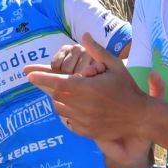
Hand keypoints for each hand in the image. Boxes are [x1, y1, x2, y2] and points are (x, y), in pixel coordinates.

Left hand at [24, 32, 151, 142]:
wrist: (139, 117)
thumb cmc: (127, 89)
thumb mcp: (116, 67)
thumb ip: (97, 51)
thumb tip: (84, 35)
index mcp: (88, 88)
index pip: (58, 82)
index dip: (42, 78)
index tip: (29, 74)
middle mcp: (82, 105)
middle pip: (55, 95)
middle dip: (48, 86)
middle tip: (40, 80)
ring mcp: (82, 120)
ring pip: (59, 108)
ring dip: (59, 99)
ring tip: (68, 92)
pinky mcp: (84, 131)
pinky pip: (67, 120)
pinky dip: (67, 112)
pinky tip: (76, 106)